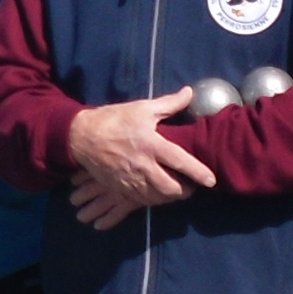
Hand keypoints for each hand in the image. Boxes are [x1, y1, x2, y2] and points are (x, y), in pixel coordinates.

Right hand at [64, 90, 217, 231]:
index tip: (211, 181)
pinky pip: (140, 201)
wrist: (82, 137)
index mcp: (151, 144)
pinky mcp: (119, 187)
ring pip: (156, 198)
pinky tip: (156, 194)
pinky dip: (152, 200)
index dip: (198, 172)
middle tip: (190, 188)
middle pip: (170, 188)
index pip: (180, 161)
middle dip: (184, 192)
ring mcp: (130, 179)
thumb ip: (169, 104)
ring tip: (175, 191)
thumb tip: (190, 92)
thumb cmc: (114, 120)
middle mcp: (142, 165)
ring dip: (168, 197)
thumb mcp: (142, 108)